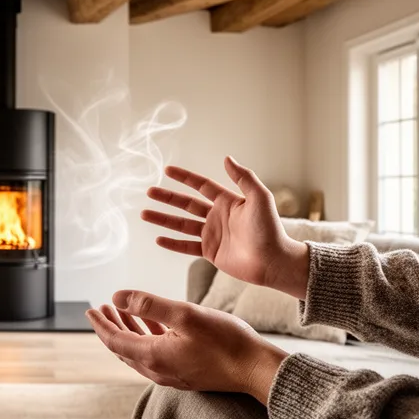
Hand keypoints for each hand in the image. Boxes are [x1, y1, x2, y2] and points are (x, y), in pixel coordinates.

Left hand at [87, 290, 286, 404]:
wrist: (256, 369)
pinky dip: (147, 337)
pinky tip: (152, 324)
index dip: (100, 324)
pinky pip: (155, 354)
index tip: (90, 309)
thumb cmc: (225, 341)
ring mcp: (172, 373)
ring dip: (128, 330)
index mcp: (153, 356)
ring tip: (122, 312)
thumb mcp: (185, 315)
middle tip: (102, 307)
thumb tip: (117, 296)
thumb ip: (149, 305)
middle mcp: (158, 370)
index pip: (114, 340)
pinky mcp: (185, 372)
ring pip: (139, 351)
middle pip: (123, 347)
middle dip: (111, 326)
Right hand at [141, 156, 309, 298]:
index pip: (201, 185)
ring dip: (163, 219)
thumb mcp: (260, 198)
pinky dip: (172, 243)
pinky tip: (158, 239)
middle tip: (149, 191)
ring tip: (144, 213)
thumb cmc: (270, 229)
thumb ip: (244, 178)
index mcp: (227, 202)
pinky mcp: (211, 253)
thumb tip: (227, 158)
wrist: (273, 261)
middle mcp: (217, 217)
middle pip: (186, 204)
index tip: (167, 170)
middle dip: (167, 197)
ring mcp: (212, 235)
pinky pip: (187, 247)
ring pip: (181, 225)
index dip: (184, 177)